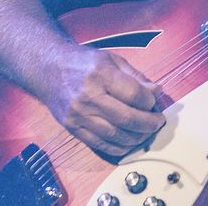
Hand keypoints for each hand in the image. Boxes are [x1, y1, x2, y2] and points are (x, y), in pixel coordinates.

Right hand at [41, 45, 166, 157]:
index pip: (133, 94)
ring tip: (146, 133)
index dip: (149, 101)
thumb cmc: (84, 62)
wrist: (49, 69)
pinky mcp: (72, 127)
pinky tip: (129, 142)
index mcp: (100, 74)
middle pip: (126, 118)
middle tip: (158, 122)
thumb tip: (156, 91)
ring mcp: (78, 114)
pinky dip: (118, 147)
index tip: (154, 102)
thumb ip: (136, 77)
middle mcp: (88, 96)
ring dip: (136, 138)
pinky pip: (99, 144)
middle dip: (148, 123)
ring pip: (114, 135)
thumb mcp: (112, 60)